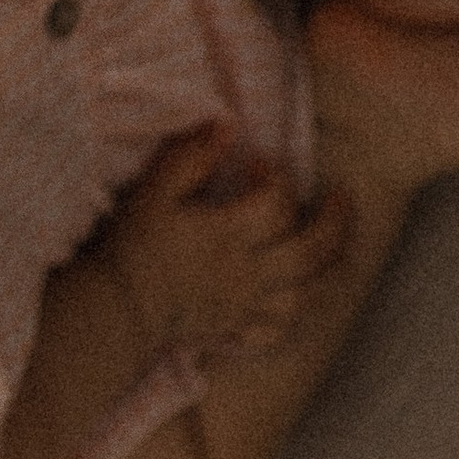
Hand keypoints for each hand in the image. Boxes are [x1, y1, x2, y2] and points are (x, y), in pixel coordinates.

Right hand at [101, 124, 345, 364]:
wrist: (117, 309)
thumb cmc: (135, 246)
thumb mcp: (156, 191)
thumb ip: (191, 157)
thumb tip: (227, 126)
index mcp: (230, 235)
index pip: (278, 204)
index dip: (278, 177)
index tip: (259, 163)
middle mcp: (248, 274)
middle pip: (311, 252)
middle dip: (334, 223)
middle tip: (341, 197)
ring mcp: (245, 308)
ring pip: (304, 294)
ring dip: (323, 268)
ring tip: (329, 244)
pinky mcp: (234, 332)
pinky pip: (277, 330)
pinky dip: (292, 314)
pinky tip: (292, 296)